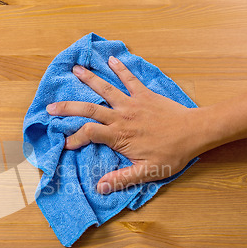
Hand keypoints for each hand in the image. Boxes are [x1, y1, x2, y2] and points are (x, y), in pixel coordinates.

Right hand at [46, 56, 205, 193]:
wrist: (195, 132)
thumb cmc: (172, 153)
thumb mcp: (147, 171)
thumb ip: (122, 178)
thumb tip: (100, 187)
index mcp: (120, 136)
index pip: (88, 134)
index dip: (73, 138)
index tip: (64, 144)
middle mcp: (121, 117)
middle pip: (89, 109)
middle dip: (68, 107)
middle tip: (51, 107)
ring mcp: (132, 103)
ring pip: (105, 89)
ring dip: (89, 79)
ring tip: (74, 70)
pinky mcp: (144, 94)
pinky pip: (129, 79)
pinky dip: (120, 68)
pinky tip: (111, 59)